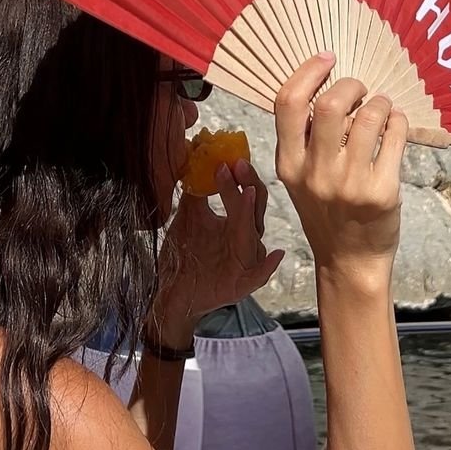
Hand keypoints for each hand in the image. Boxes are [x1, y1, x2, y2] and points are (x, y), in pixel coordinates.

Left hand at [150, 159, 284, 347]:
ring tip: (248, 194)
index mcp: (237, 224)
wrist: (174, 292)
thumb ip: (195, 192)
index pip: (246, 195)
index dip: (240, 176)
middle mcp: (246, 240)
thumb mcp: (188, 218)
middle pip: (255, 209)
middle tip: (236, 165)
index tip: (230, 157)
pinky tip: (276, 255)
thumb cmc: (186, 255)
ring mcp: (246, 262)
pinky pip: (259, 275)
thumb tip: (195, 159)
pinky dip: (268, 266)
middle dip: (247, 186)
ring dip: (251, 214)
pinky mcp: (242, 284)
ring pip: (253, 235)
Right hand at [274, 53, 407, 289]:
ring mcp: (349, 184)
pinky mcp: (381, 192)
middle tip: (361, 90)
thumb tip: (328, 87)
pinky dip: (398, 121)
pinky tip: (395, 126)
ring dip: (381, 102)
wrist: (350, 262)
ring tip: (382, 109)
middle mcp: (315, 173)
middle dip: (352, 85)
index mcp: (289, 165)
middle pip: (331, 104)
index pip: (288, 104)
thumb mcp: (301, 179)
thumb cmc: (327, 213)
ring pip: (370, 116)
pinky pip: (395, 136)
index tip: (327, 59)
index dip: (309, 71)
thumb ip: (306, 141)